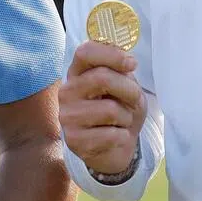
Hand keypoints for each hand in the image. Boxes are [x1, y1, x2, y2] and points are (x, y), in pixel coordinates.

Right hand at [59, 41, 146, 174]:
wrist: (114, 148)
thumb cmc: (119, 112)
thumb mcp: (124, 87)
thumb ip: (121, 72)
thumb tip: (127, 62)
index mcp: (77, 73)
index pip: (85, 52)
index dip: (111, 54)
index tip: (132, 64)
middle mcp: (66, 91)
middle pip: (102, 78)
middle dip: (129, 90)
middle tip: (135, 101)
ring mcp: (67, 116)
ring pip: (110, 109)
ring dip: (126, 117)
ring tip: (122, 122)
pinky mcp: (74, 140)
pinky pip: (112, 134)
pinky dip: (123, 137)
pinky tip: (115, 138)